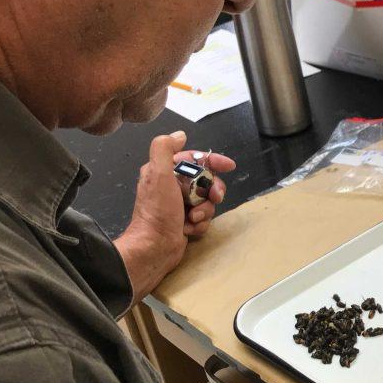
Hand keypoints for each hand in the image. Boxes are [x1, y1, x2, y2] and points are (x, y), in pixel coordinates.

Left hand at [114, 131, 235, 305]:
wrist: (154, 248)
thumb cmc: (157, 213)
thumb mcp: (158, 174)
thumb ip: (165, 149)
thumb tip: (179, 135)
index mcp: (163, 172)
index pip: (193, 159)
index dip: (212, 161)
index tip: (228, 166)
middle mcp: (171, 187)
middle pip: (205, 181)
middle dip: (212, 190)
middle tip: (214, 197)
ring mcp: (179, 205)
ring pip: (207, 201)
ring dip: (205, 210)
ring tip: (193, 219)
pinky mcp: (185, 222)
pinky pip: (204, 217)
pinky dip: (200, 223)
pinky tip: (189, 229)